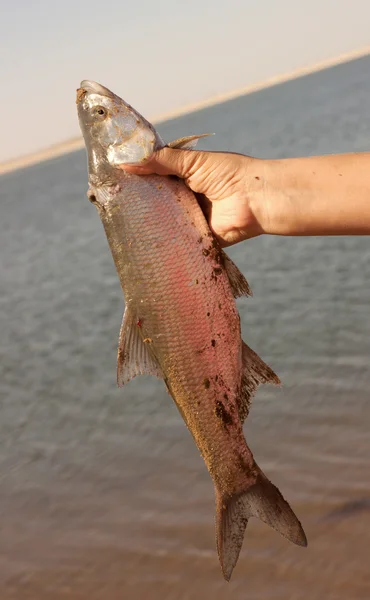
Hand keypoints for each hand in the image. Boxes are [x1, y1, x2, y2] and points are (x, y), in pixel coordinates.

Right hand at [120, 149, 265, 246]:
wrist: (255, 199)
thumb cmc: (229, 173)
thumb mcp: (192, 162)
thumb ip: (160, 161)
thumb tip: (125, 163)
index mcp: (185, 177)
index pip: (155, 178)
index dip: (137, 179)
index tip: (114, 180)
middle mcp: (185, 198)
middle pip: (156, 201)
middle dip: (139, 202)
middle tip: (113, 202)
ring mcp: (189, 219)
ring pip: (163, 221)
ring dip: (148, 221)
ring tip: (122, 221)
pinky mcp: (195, 239)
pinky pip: (176, 240)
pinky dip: (163, 240)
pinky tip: (142, 240)